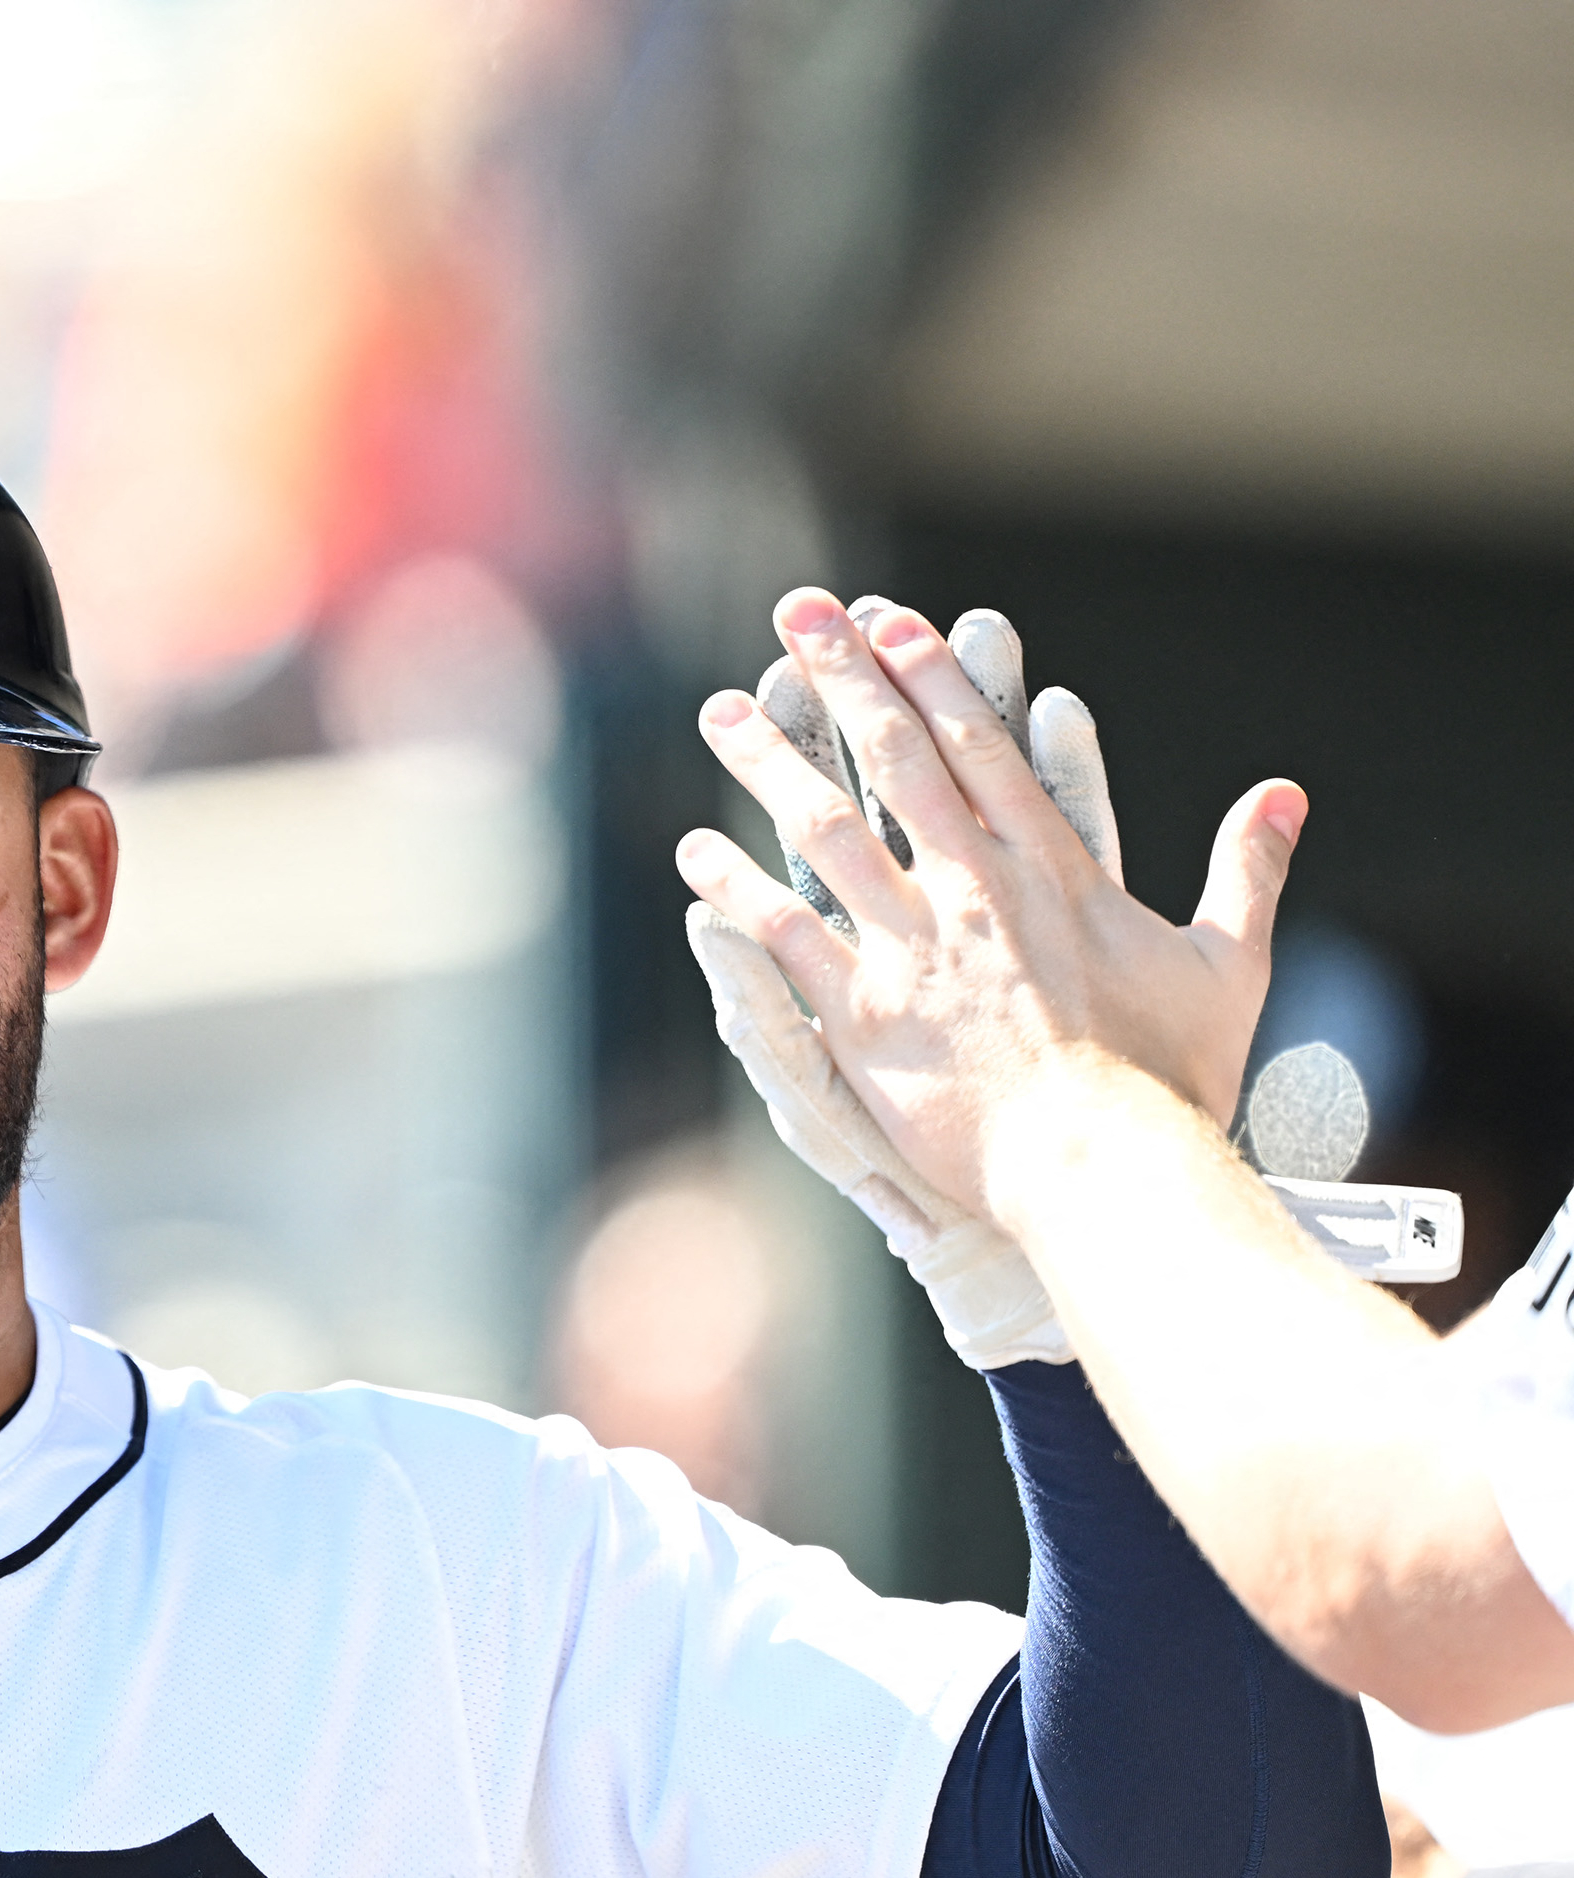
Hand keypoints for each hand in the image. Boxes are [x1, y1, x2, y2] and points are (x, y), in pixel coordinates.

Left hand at [675, 588, 1302, 1227]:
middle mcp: (977, 889)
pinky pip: (788, 933)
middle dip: (844, 677)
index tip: (891, 623)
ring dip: (770, 762)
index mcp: (1053, 870)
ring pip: (827, 829)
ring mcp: (917, 947)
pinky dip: (738, 888)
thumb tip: (1284, 794)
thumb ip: (1246, 871)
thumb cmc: (1170, 1077)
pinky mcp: (867, 1014)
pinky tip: (694, 851)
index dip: (931, 677)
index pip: (980, 748)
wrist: (1108, 1163)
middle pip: (897, 759)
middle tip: (798, 613)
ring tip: (724, 709)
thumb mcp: (1226, 964)